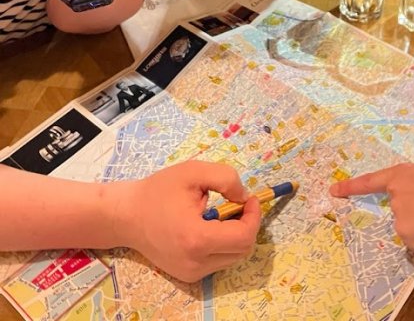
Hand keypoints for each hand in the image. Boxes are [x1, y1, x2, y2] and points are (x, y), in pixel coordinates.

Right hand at [114, 161, 260, 282]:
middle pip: (243, 250)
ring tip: (222, 213)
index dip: (254, 216)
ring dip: (236, 235)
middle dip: (247, 225)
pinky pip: (218, 261)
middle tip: (238, 204)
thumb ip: (225, 178)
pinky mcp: (187, 276)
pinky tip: (210, 226)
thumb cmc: (158, 191)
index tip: (249, 198)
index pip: (243, 237)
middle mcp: (196, 263)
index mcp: (197, 239)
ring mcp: (191, 273)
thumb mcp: (193, 172)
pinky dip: (222, 244)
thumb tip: (244, 196)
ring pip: (233, 258)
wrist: (125, 216)